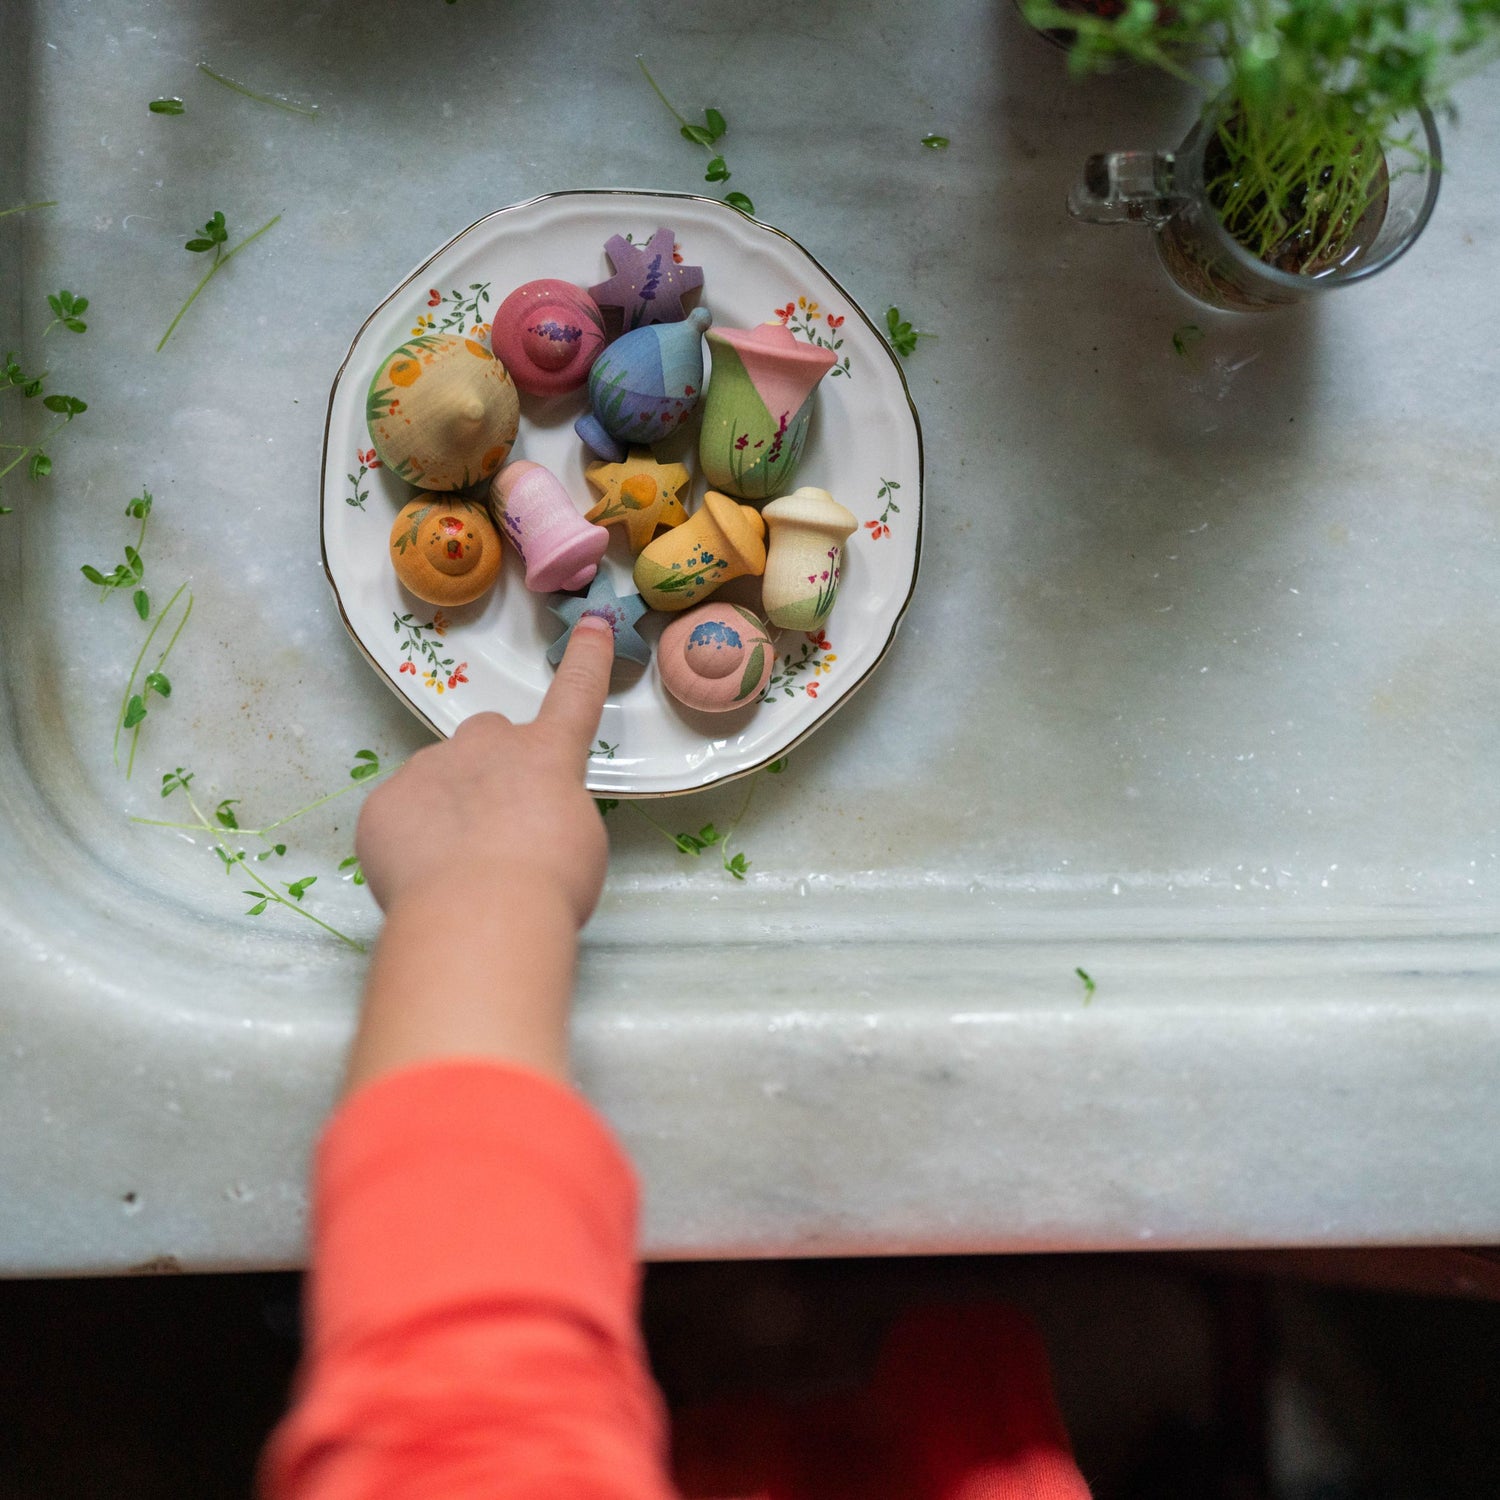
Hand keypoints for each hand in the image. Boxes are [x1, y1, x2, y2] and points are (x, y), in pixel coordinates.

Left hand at [356, 616, 614, 927]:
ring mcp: (428, 768)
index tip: (592, 623)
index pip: (575, 695)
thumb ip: (552, 812)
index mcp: (547, 755)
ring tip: (457, 868)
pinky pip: (397, 815)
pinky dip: (408, 841)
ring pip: (438, 778)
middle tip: (498, 825)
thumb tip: (520, 823)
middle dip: (492, 768)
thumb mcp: (578, 844)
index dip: (585, 659)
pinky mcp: (383, 802)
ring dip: (447, 809)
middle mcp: (486, 746)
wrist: (479, 913)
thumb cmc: (549, 883)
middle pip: (488, 736)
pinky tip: (423, 879)